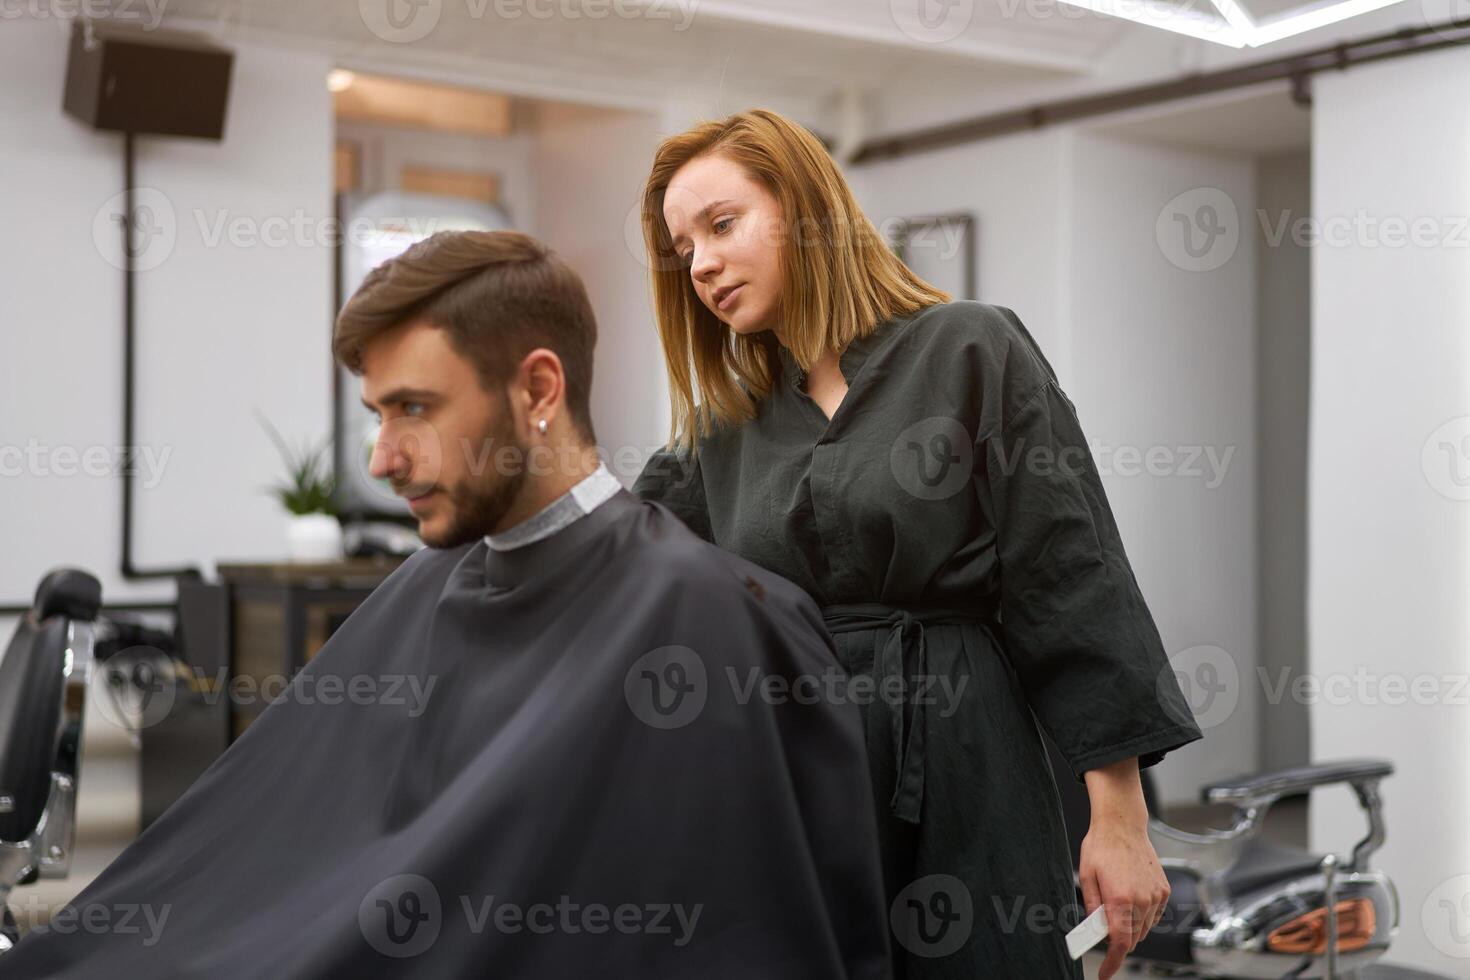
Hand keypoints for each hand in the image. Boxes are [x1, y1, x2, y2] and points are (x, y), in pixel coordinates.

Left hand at [1077, 819, 1169, 979]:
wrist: (1122, 825)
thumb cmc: (1101, 847)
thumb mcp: (1086, 877)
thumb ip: (1092, 907)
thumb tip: (1095, 930)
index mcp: (1120, 899)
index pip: (1120, 943)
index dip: (1113, 962)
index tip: (1105, 974)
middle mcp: (1142, 900)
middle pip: (1133, 940)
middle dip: (1118, 942)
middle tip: (1103, 931)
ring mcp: (1156, 896)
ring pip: (1144, 930)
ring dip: (1131, 929)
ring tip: (1117, 910)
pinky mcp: (1163, 890)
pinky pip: (1154, 916)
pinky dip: (1143, 917)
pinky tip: (1131, 903)